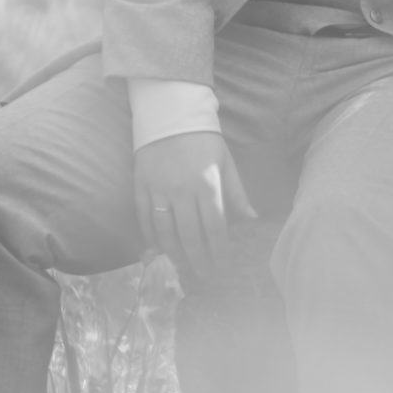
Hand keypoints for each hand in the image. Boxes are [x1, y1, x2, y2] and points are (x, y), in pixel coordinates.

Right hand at [133, 130, 255, 287]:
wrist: (170, 115)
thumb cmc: (204, 140)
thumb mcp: (226, 163)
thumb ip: (236, 193)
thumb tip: (252, 219)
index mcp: (208, 184)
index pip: (215, 227)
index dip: (219, 250)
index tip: (222, 266)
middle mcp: (182, 190)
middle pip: (190, 235)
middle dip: (198, 260)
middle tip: (204, 276)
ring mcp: (159, 190)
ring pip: (165, 231)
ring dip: (174, 253)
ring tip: (182, 268)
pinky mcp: (140, 186)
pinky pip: (144, 218)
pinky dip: (150, 236)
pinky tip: (158, 249)